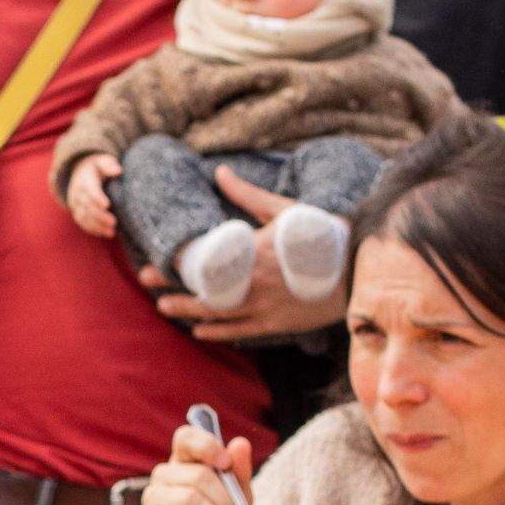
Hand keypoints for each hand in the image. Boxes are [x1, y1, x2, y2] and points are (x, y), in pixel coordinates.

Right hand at [64, 155, 121, 237]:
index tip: (107, 205)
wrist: (78, 173)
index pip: (89, 189)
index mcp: (84, 179)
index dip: (97, 197)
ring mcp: (76, 204)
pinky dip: (94, 230)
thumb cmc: (97, 167)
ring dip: (98, 226)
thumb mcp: (102, 161)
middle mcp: (77, 192)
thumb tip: (118, 171)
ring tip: (112, 231)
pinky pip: (83, 223)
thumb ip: (109, 164)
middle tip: (113, 222)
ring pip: (84, 217)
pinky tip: (108, 234)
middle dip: (100, 215)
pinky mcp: (77, 212)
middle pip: (87, 206)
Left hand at [152, 169, 345, 343]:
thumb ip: (247, 194)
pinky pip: (239, 332)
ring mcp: (263, 307)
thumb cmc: (321, 233)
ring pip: (216, 315)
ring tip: (165, 308)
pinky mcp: (276, 324)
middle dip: (172, 288)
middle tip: (148, 284)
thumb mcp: (284, 209)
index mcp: (252, 253)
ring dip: (188, 312)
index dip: (175, 266)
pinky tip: (199, 331)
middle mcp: (253, 284)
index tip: (154, 265)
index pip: (202, 263)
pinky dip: (217, 332)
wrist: (356, 268)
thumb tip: (219, 172)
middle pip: (202, 291)